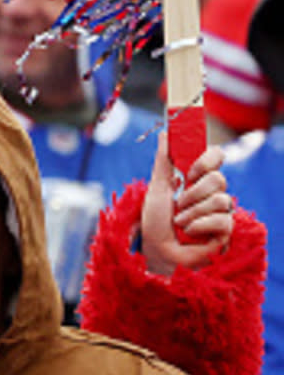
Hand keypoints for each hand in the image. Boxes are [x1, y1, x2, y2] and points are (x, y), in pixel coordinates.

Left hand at [141, 129, 235, 275]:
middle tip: (178, 203)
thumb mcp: (157, 187)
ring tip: (179, 221)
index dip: (207, 160)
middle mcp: (212, 193)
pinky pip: (223, 221)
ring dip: (194, 212)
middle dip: (194, 193)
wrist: (156, 249)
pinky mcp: (226, 231)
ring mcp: (221, 212)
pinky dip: (200, 225)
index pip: (216, 156)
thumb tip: (165, 133)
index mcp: (197, 179)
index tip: (190, 171)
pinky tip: (190, 232)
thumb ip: (164, 161)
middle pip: (219, 179)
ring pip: (222, 200)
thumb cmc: (155, 220)